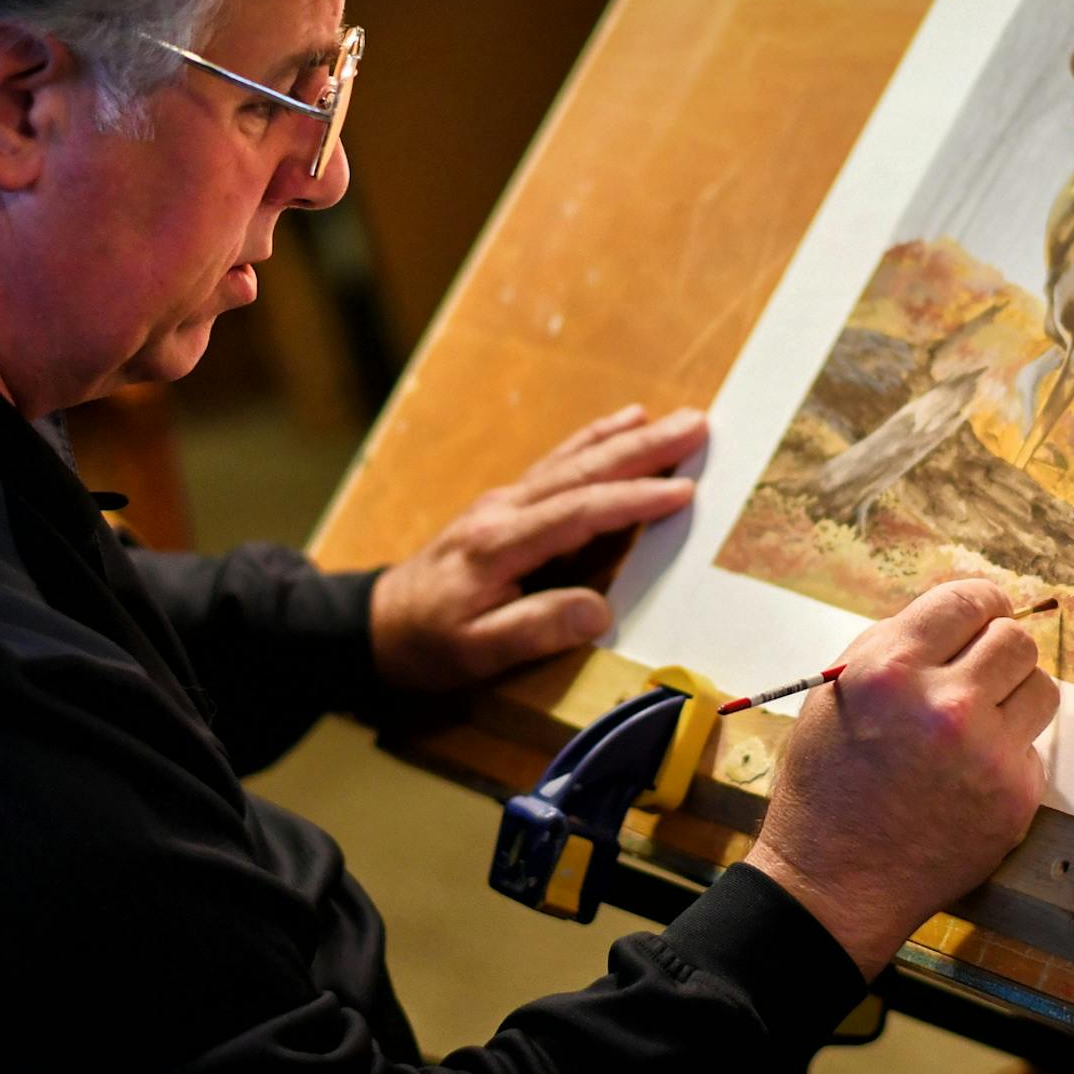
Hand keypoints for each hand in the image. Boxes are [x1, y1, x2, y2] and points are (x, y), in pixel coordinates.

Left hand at [369, 405, 707, 690]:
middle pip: (583, 471)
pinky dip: (596, 441)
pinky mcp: (507, 505)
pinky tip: (623, 424)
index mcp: (499, 545)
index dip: (631, 501)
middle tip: (698, 427)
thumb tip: (600, 611)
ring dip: (628, 438)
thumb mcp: (475, 653)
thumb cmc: (427, 643)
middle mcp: (504, 511)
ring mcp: (505, 502)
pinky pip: (560, 464)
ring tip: (675, 421)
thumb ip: (536, 629)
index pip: (577, 513)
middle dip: (643, 449)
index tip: (683, 492)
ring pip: (574, 460)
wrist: (376, 623)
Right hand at [743, 579, 1057, 977]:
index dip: (981, 602)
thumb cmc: (827, 784)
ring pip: (1041, 688)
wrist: (833, 883)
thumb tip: (960, 614)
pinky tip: (966, 776)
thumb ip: (895, 644)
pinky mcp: (1015, 798)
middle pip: (1016, 640)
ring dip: (1013, 696)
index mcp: (891, 668)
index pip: (968, 599)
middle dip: (997, 648)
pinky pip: (1032, 749)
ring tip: (976, 721)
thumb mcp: (836, 693)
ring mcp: (987, 754)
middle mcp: (946, 704)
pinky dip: (1006, 755)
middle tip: (978, 670)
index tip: (984, 613)